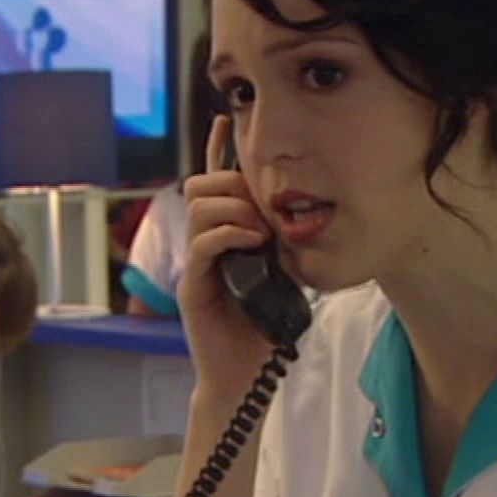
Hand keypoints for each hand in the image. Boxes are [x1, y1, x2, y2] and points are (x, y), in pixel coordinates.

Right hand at [180, 114, 278, 397]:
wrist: (246, 377)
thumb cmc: (265, 329)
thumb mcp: (284, 277)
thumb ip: (284, 244)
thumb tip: (304, 213)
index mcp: (224, 238)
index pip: (216, 185)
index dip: (217, 150)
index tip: (227, 119)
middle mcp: (205, 245)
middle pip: (202, 186)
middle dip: (232, 183)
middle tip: (262, 205)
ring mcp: (196, 264)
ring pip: (200, 208)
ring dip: (234, 209)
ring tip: (260, 230)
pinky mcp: (193, 286)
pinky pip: (202, 244)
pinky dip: (228, 234)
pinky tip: (251, 242)